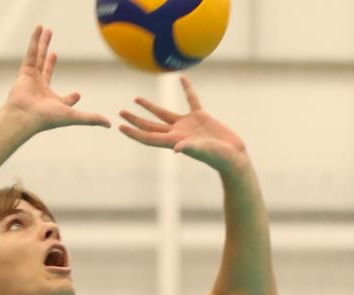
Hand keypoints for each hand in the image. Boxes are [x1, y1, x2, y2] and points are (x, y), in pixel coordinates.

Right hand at [4, 26, 110, 132]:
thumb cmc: (47, 118)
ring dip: (43, 44)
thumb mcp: (74, 116)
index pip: (64, 99)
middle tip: (55, 53)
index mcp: (53, 102)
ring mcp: (32, 80)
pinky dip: (35, 40)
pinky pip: (31, 53)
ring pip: (38, 58)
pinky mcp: (24, 72)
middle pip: (47, 70)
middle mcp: (41, 90)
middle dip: (50, 61)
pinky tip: (39, 28)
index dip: (71, 98)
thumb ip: (91, 119)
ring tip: (46, 30)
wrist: (24, 116)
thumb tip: (109, 125)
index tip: (77, 95)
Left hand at [119, 77, 248, 173]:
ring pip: (164, 113)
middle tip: (120, 112)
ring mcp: (187, 125)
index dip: (134, 132)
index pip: (148, 137)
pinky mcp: (200, 117)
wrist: (233, 156)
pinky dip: (186, 90)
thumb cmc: (219, 157)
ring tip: (136, 99)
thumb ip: (191, 149)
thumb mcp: (204, 152)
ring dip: (150, 107)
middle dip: (135, 120)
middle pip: (150, 126)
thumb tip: (177, 149)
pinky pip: (191, 100)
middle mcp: (177, 133)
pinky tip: (181, 78)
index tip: (120, 127)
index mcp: (174, 141)